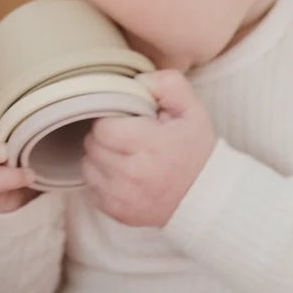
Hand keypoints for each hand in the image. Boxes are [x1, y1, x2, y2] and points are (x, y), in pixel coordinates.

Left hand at [81, 71, 215, 228]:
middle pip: (92, 146)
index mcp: (151, 146)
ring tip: (123, 156)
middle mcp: (133, 175)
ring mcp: (123, 197)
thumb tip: (138, 80)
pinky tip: (122, 175)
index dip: (111, 120)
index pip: (103, 128)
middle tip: (126, 138)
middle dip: (105, 138)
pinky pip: (91, 189)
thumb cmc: (195, 151)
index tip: (126, 122)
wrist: (204, 197)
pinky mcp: (117, 212)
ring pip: (87, 166)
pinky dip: (102, 180)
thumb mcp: (192, 111)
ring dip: (100, 158)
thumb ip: (168, 85)